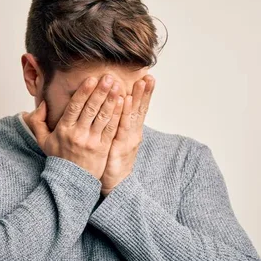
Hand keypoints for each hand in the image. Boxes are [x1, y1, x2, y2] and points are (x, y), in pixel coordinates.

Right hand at [24, 74, 123, 179]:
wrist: (70, 182)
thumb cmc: (58, 159)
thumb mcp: (42, 140)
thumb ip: (37, 121)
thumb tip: (42, 104)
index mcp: (64, 130)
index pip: (75, 107)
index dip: (84, 92)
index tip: (91, 79)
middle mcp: (78, 134)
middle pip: (91, 109)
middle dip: (100, 91)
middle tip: (108, 77)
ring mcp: (92, 141)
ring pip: (103, 117)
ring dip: (111, 100)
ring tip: (118, 86)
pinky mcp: (103, 148)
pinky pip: (111, 128)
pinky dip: (117, 115)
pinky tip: (123, 103)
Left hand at [100, 74, 155, 196]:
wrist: (114, 185)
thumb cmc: (112, 163)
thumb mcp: (117, 143)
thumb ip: (118, 126)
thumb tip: (117, 111)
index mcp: (132, 132)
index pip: (139, 109)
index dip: (144, 94)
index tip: (147, 78)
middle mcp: (133, 134)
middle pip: (140, 109)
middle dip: (145, 92)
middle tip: (149, 76)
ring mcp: (128, 140)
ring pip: (134, 115)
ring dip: (138, 97)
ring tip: (142, 82)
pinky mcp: (120, 146)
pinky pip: (122, 126)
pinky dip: (124, 112)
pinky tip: (125, 100)